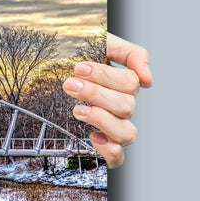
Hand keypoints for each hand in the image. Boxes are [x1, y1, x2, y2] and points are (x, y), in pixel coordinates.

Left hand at [62, 31, 151, 167]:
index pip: (130, 82)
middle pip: (126, 106)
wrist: (52, 66)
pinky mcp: (103, 144)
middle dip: (95, 94)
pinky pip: (118, 157)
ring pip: (127, 133)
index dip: (105, 76)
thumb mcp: (103, 43)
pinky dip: (108, 150)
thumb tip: (147, 80)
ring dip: (101, 120)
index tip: (78, 68)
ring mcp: (114, 126)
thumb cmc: (77, 55)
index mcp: (125, 83)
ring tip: (77, 109)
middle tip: (69, 84)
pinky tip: (91, 136)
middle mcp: (123, 106)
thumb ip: (131, 53)